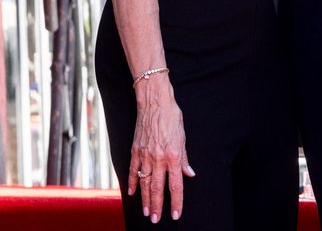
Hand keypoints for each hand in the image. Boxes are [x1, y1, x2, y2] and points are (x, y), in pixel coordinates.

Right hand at [129, 78, 194, 222]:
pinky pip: (133, 171)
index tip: (175, 214)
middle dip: (158, 206)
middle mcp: (159, 158)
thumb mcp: (183, 136)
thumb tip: (189, 174)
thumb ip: (185, 157)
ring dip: (145, 200)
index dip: (176, 201)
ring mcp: (145, 155)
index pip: (175, 184)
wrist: (154, 102)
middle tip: (156, 220)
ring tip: (146, 212)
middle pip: (157, 188)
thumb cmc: (171, 116)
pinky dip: (132, 183)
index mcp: (174, 155)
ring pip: (144, 183)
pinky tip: (132, 193)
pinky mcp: (135, 150)